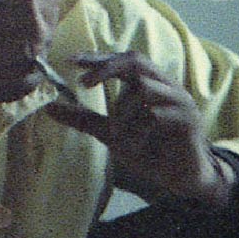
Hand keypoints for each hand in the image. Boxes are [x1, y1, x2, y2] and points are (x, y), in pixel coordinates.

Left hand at [45, 51, 231, 206]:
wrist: (178, 180)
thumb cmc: (148, 152)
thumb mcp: (109, 133)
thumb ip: (83, 119)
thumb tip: (50, 107)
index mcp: (149, 84)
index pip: (124, 60)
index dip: (99, 57)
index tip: (71, 60)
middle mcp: (166, 86)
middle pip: (136, 61)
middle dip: (107, 68)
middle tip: (84, 84)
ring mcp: (180, 100)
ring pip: (142, 90)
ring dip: (122, 114)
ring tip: (117, 137)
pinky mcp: (188, 119)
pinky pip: (155, 115)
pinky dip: (138, 132)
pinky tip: (136, 146)